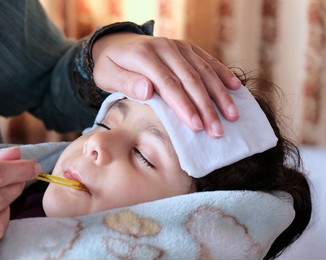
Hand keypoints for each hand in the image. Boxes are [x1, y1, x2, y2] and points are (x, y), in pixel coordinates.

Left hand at [92, 33, 240, 137]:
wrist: (118, 44)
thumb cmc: (112, 67)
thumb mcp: (107, 75)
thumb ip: (126, 82)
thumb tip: (147, 90)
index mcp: (145, 56)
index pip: (169, 84)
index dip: (184, 106)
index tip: (196, 126)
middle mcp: (165, 47)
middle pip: (191, 79)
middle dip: (206, 107)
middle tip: (217, 131)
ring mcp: (178, 46)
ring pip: (204, 71)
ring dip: (220, 95)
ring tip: (232, 116)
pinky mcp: (187, 47)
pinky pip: (208, 60)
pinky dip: (223, 74)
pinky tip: (236, 88)